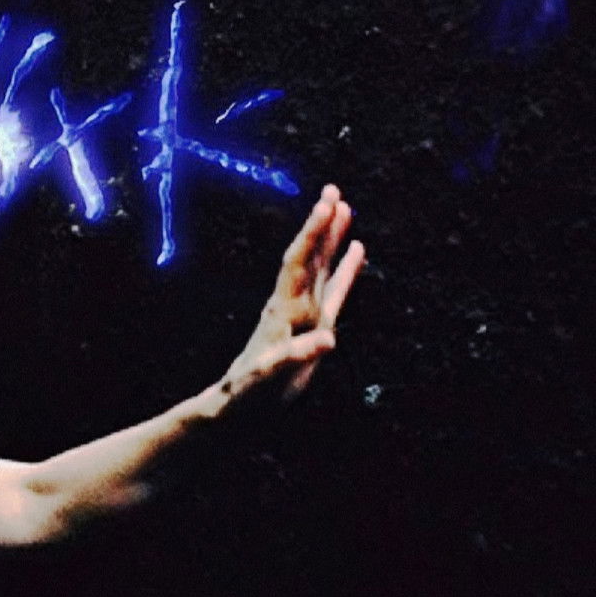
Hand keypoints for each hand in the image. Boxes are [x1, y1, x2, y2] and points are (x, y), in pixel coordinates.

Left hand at [219, 183, 366, 410]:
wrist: (238, 407)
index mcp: (283, 310)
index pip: (299, 262)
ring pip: (323, 267)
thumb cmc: (248, 394)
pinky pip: (336, 289)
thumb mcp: (268, 378)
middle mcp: (293, 304)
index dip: (312, 234)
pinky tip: (357, 249)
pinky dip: (347, 268)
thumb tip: (328, 340)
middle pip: (309, 256)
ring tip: (346, 207)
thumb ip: (294, 357)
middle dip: (321, 224)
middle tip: (334, 190)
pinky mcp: (314, 325)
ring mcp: (304, 312)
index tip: (327, 204)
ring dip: (333, 238)